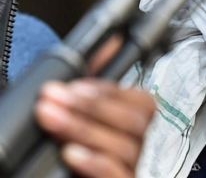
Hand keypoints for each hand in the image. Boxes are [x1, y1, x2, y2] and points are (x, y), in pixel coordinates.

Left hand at [35, 79, 154, 177]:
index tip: (73, 86)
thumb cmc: (105, 157)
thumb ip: (103, 89)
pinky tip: (71, 153)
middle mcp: (153, 147)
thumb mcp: (104, 120)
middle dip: (91, 106)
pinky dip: (96, 162)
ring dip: (84, 128)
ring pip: (126, 146)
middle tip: (53, 97)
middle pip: (135, 121)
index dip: (109, 91)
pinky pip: (119, 175)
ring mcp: (146, 169)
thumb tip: (110, 43)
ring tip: (51, 117)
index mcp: (150, 127)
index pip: (143, 102)